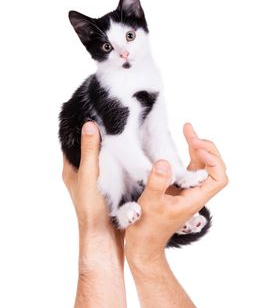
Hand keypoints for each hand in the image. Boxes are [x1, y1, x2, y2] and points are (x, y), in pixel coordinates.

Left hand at [62, 121, 123, 270]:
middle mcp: (81, 174)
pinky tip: (127, 152)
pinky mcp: (107, 186)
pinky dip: (116, 159)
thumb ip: (89, 151)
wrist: (104, 236)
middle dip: (96, 136)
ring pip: (100, 158)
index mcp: (70, 170)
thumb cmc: (92, 207)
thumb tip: (88, 125)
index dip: (77, 129)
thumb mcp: (89, 175)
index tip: (90, 115)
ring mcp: (94, 180)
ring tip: (120, 132)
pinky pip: (110, 167)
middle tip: (109, 121)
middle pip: (86, 149)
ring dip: (108, 148)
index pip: (70, 144)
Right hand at [125, 123, 228, 261]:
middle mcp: (194, 193)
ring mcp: (187, 190)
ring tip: (187, 131)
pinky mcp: (177, 188)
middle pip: (212, 168)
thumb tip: (164, 162)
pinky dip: (187, 154)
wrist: (144, 242)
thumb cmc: (148, 229)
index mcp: (194, 199)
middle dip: (205, 148)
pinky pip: (188, 168)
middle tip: (189, 133)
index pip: (218, 178)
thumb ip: (157, 183)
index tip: (196, 148)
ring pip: (201, 166)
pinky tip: (181, 145)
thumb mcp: (150, 204)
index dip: (213, 161)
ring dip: (197, 148)